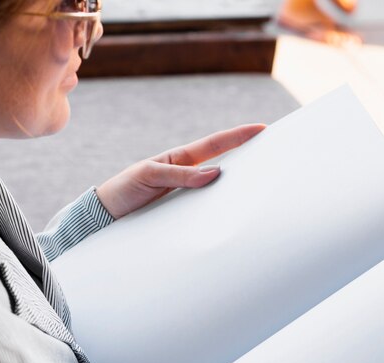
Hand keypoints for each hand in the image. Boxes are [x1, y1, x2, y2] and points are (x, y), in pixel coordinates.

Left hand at [96, 124, 265, 218]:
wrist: (108, 214)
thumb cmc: (126, 188)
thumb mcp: (149, 176)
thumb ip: (179, 175)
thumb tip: (215, 173)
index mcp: (181, 159)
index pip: (215, 145)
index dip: (239, 136)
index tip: (262, 129)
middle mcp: (189, 175)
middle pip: (225, 163)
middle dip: (248, 156)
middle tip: (274, 152)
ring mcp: (189, 194)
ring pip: (220, 187)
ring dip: (239, 185)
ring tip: (263, 183)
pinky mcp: (184, 213)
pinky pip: (208, 208)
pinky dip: (223, 208)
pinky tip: (236, 212)